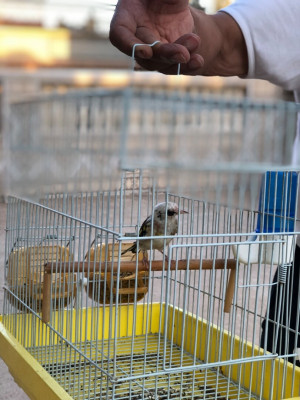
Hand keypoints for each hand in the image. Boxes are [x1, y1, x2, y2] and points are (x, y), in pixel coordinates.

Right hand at [109, 0, 247, 76]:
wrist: (179, 0)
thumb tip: (172, 0)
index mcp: (129, 13)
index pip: (119, 34)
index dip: (129, 46)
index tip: (146, 52)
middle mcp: (137, 34)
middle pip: (145, 53)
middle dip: (164, 55)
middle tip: (183, 53)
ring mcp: (152, 48)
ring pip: (160, 63)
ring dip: (177, 59)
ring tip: (195, 43)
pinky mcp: (167, 56)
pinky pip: (174, 65)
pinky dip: (187, 65)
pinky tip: (198, 60)